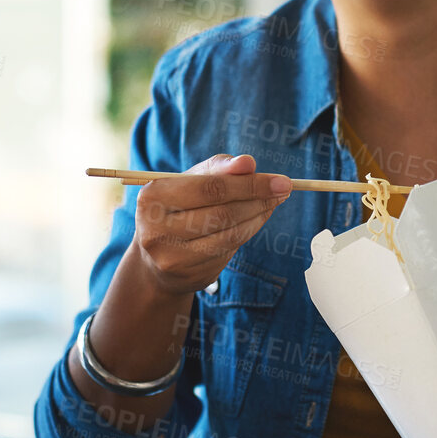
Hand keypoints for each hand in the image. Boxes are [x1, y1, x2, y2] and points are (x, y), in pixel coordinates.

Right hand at [129, 154, 290, 295]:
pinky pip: (229, 249)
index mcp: (153, 196)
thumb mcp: (191, 180)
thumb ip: (219, 169)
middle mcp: (155, 229)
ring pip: (229, 233)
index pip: (210, 188)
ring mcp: (171, 256)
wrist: (156, 256)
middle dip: (258, 199)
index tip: (280, 181)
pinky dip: (248, 231)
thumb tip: (248, 162)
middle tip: (283, 190)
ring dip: (258, 216)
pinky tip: (257, 219)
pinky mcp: (187, 275)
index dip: (249, 184)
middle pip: (222, 212)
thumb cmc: (177, 207)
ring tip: (273, 202)